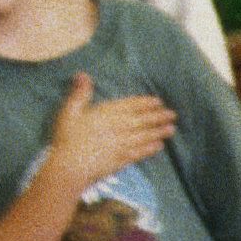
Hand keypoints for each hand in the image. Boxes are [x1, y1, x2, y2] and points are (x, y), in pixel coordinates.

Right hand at [37, 71, 178, 193]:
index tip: (158, 102)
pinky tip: (159, 146)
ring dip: (159, 132)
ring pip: (144, 136)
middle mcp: (118, 127)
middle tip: (173, 115)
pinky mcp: (121, 160)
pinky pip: (139, 152)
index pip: (130, 106)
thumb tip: (83, 74)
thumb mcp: (69, 111)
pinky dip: (150, 149)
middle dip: (158, 117)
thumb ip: (80, 93)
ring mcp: (121, 145)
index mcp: (107, 114)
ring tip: (172, 129)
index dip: (145, 103)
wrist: (70, 166)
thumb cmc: (67, 138)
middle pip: (142, 120)